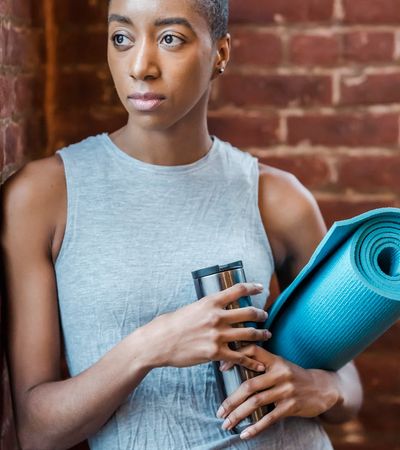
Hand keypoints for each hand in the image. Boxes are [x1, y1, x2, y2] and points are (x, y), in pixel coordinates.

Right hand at [142, 283, 271, 370]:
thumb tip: (216, 306)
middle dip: (260, 314)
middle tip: (264, 315)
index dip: (252, 287)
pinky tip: (258, 364)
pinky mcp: (215, 353)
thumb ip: (207, 308)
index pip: (237, 290)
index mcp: (210, 302)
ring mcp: (217, 335)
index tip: (260, 287)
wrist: (158, 342)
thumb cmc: (170, 324)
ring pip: (249, 334)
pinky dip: (252, 361)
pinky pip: (240, 356)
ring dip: (261, 334)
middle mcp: (217, 317)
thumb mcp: (191, 308)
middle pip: (248, 312)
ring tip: (266, 335)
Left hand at [216, 345, 341, 439]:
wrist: (323, 388)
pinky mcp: (291, 406)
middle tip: (219, 412)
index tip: (221, 369)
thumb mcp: (280, 364)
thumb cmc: (294, 376)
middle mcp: (279, 373)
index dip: (235, 358)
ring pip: (256, 402)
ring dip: (238, 415)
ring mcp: (286, 390)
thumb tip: (233, 367)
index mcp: (274, 360)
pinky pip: (270, 418)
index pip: (252, 352)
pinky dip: (255, 427)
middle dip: (231, 400)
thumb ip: (261, 364)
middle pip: (249, 385)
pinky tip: (245, 433)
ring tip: (226, 424)